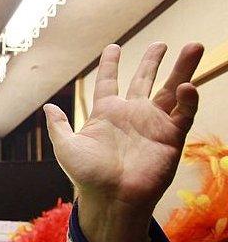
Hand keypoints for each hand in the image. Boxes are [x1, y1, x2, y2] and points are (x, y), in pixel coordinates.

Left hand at [44, 42, 203, 241]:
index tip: (114, 47)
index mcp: (106, 114)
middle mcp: (131, 115)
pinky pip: (184, 112)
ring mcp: (153, 124)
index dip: (111, 65)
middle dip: (154, 62)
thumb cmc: (88, 176)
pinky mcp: (171, 136)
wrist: (112, 198)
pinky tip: (187, 86)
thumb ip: (58, 126)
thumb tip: (48, 107)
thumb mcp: (66, 147)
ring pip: (171, 90)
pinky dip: (188, 98)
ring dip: (182, 69)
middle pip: (145, 80)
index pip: (110, 83)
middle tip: (162, 43)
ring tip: (193, 46)